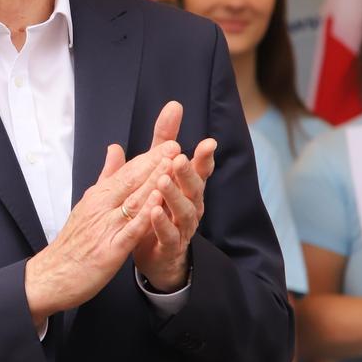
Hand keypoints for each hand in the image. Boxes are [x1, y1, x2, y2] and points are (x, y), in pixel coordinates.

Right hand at [24, 137, 181, 329]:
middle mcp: (101, 207)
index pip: (127, 172)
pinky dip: (144, 215)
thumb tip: (115, 149)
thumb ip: (106, 176)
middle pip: (131, 181)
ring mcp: (105, 227)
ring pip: (133, 201)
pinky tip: (157, 204)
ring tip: (171, 167)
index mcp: (98, 196)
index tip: (169, 144)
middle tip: (176, 146)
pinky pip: (130, 230)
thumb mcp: (87, 202)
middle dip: (155, 163)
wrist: (52, 276)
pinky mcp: (109, 249)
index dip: (149, 157)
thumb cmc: (72, 242)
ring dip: (153, 182)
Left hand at [127, 101, 215, 290]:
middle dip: (187, 173)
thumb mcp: (159, 170)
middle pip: (195, 188)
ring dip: (174, 196)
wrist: (157, 256)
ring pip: (185, 211)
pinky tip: (153, 212)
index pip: (200, 170)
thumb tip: (174, 105)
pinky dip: (162, 224)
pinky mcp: (170, 247)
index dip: (205, 158)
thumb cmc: (160, 208)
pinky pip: (169, 235)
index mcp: (189, 188)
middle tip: (178, 159)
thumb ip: (164, 141)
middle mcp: (191, 206)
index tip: (208, 143)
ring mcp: (183, 228)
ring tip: (162, 182)